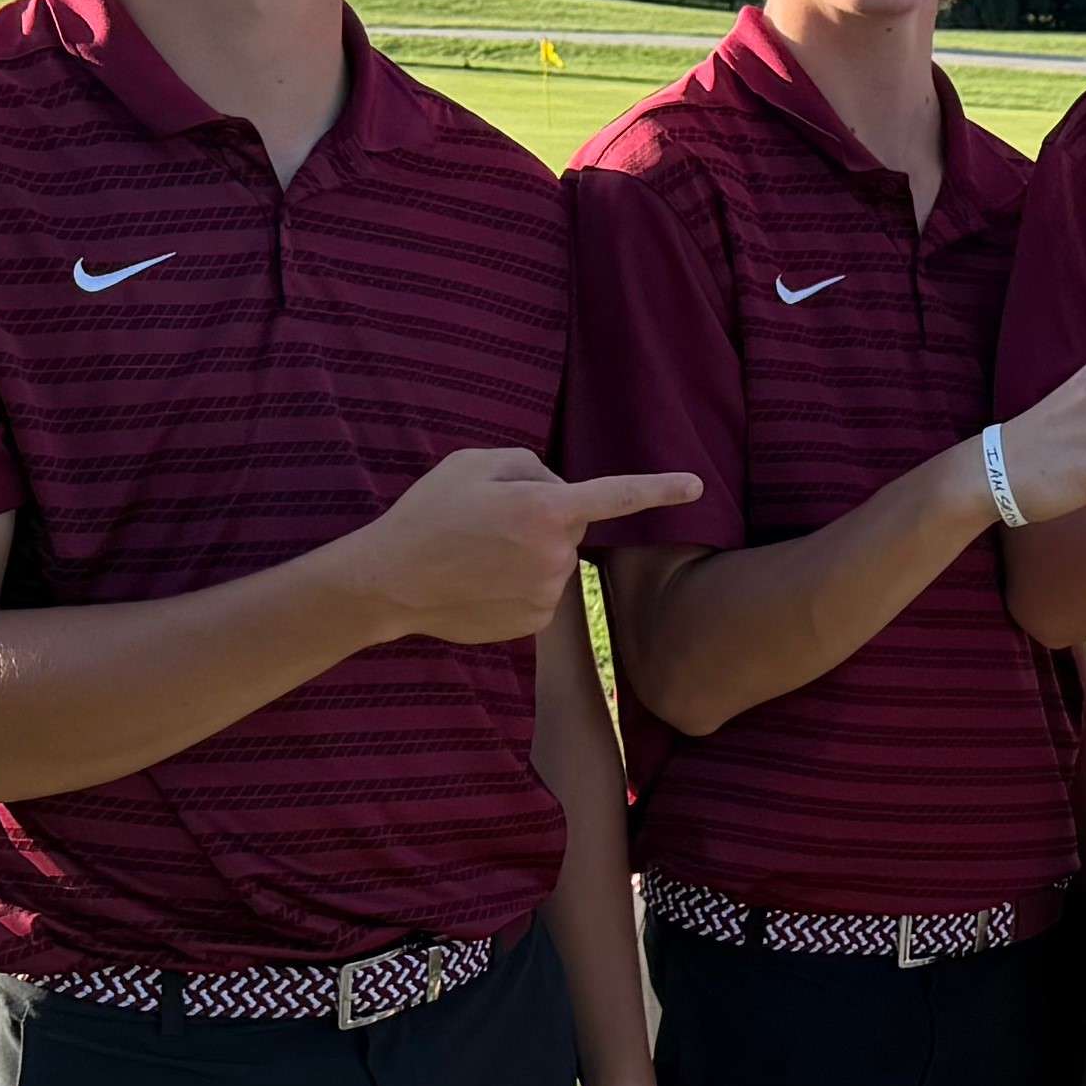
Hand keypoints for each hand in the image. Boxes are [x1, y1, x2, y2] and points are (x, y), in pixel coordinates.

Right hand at [351, 449, 699, 646]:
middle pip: (569, 525)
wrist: (390, 582)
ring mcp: (549, 593)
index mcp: (544, 508)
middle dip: (542, 517)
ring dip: (528, 552)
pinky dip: (517, 582)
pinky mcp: (536, 621)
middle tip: (487, 520)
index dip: (659, 489)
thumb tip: (561, 489)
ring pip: (554, 559)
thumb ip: (529, 465)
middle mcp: (556, 554)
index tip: (695, 486)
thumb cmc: (428, 514)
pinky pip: (540, 590)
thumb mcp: (473, 463)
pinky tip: (479, 581)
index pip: (615, 496)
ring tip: (476, 553)